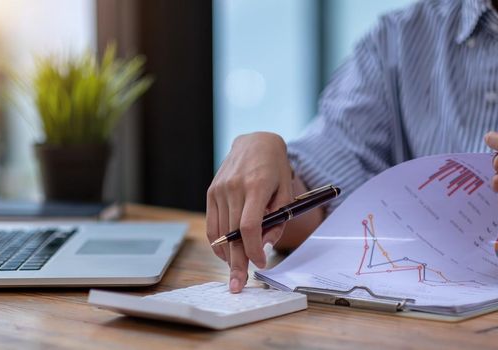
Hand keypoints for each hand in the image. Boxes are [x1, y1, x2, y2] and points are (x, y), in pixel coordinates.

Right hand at [206, 132, 293, 292]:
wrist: (255, 142)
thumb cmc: (275, 168)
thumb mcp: (287, 191)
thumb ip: (279, 219)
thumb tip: (265, 244)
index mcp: (255, 186)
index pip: (249, 226)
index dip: (254, 249)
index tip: (261, 263)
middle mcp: (233, 188)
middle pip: (232, 234)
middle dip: (237, 262)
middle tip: (238, 284)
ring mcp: (219, 190)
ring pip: (219, 232)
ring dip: (227, 255)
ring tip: (235, 270)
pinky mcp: (211, 192)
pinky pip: (211, 224)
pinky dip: (217, 242)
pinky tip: (226, 253)